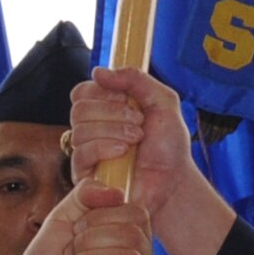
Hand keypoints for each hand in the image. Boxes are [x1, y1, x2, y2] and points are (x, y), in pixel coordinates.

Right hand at [70, 68, 235, 254]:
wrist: (173, 183)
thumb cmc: (168, 147)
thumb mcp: (163, 102)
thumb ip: (136, 79)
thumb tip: (98, 71)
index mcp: (105, 109)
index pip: (83, 91)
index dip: (104, 92)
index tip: (128, 101)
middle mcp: (92, 128)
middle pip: (80, 108)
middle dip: (113, 113)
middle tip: (139, 124)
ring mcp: (86, 151)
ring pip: (80, 129)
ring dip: (114, 131)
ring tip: (136, 141)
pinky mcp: (84, 174)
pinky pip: (81, 152)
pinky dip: (105, 148)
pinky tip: (124, 154)